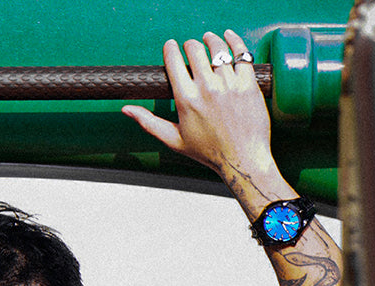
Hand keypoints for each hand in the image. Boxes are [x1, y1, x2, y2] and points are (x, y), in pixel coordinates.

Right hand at [122, 30, 274, 185]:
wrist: (242, 159)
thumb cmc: (209, 152)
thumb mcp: (174, 139)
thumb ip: (149, 122)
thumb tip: (126, 109)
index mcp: (186, 100)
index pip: (174, 62)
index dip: (170, 49)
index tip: (170, 46)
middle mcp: (207, 89)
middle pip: (195, 50)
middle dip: (190, 44)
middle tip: (190, 47)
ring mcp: (229, 84)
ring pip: (218, 48)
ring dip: (210, 40)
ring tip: (208, 39)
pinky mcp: (247, 83)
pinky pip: (241, 53)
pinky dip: (234, 40)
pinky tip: (229, 37)